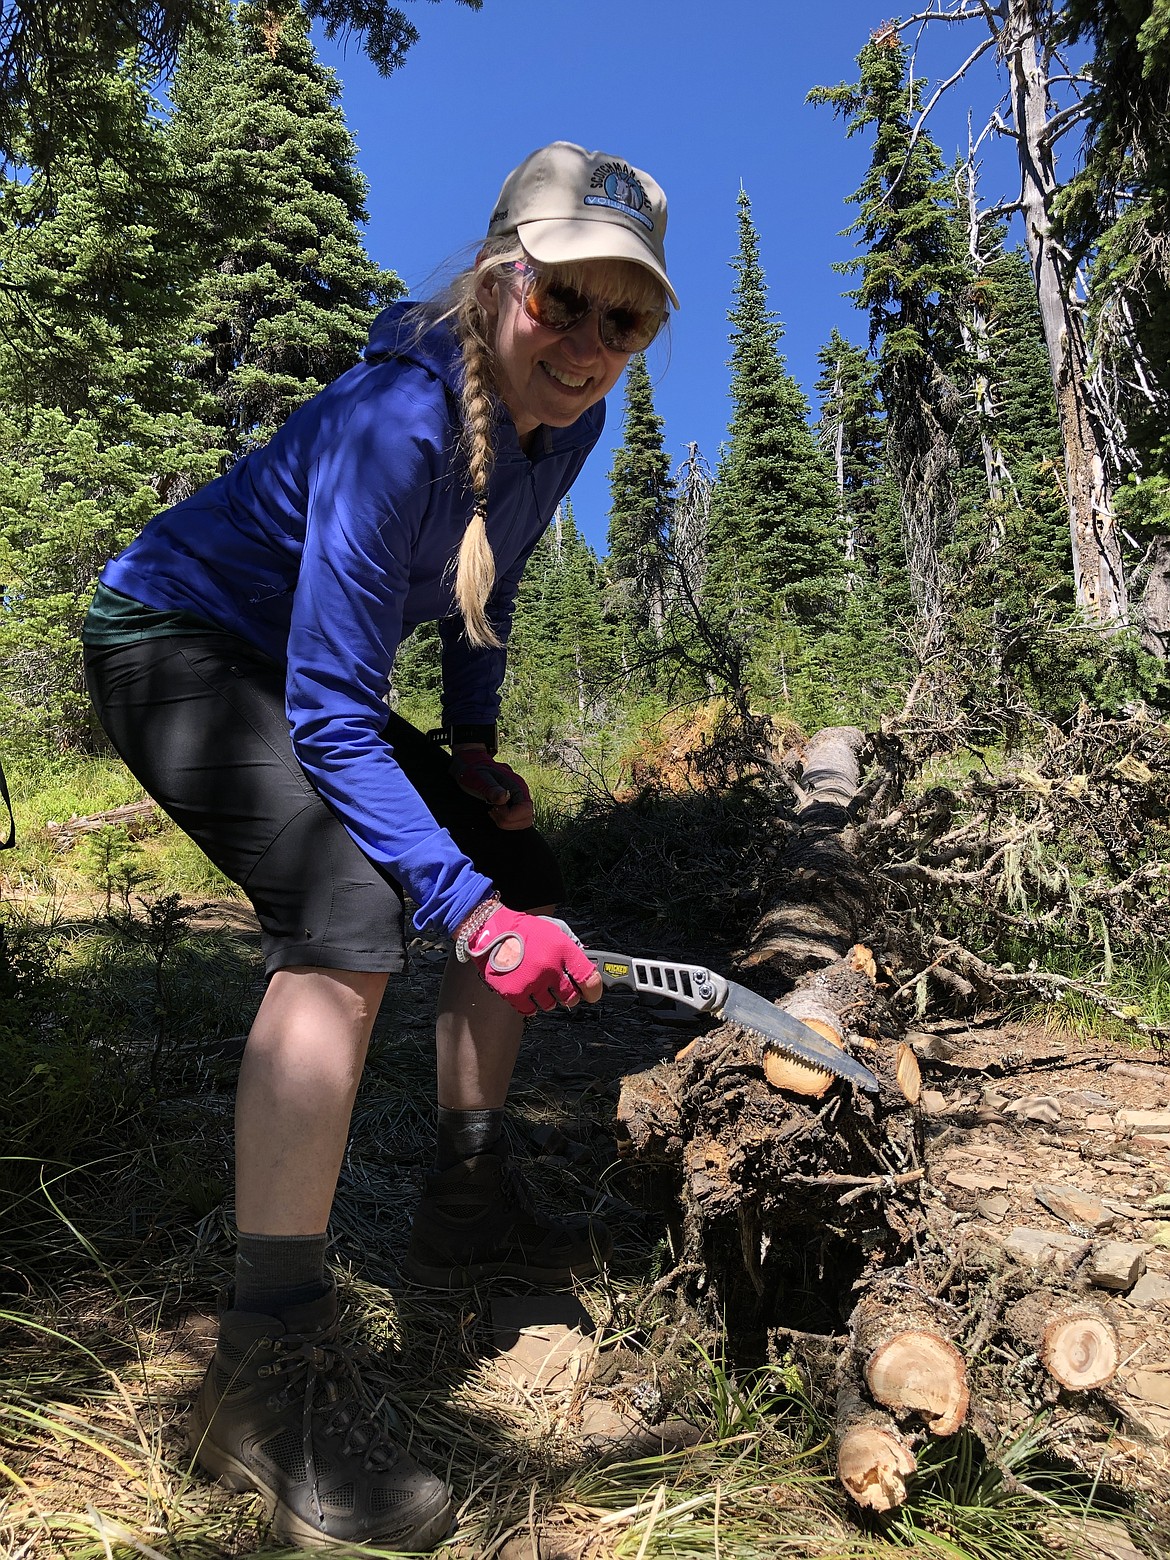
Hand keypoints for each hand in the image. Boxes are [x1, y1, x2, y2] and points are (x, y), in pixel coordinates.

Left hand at [450, 744, 533, 830]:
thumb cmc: (475, 772)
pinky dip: (507, 822)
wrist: (473, 767)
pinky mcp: (516, 805)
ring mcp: (520, 800)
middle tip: (492, 809)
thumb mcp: (479, 778)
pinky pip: (519, 821)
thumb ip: (492, 788)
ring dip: (508, 823)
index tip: (494, 807)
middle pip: (527, 819)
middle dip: (507, 821)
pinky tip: (496, 812)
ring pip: (525, 822)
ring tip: (494, 811)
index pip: (525, 810)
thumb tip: (504, 797)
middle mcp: (522, 793)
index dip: (509, 815)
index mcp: (517, 785)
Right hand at [458, 904, 602, 1014]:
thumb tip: (585, 968)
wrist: (491, 930)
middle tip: (562, 990)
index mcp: (562, 950)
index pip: (589, 978)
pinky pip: (531, 1010)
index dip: (594, 990)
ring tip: (538, 984)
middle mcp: (549, 967)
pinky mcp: (514, 992)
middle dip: (569, 995)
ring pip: (550, 1004)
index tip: (592, 994)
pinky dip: (531, 1005)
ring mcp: (532, 982)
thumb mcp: (554, 932)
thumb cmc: (523, 931)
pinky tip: (528, 993)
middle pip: (571, 997)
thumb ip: (571, 949)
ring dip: (548, 998)